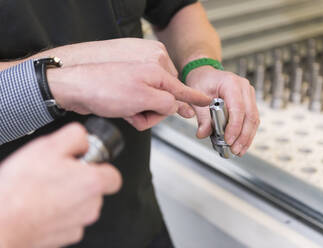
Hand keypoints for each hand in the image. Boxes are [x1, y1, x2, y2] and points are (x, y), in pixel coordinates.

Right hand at [0, 123, 121, 247]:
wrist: (1, 223)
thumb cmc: (22, 189)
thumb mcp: (49, 145)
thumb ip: (75, 136)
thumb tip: (84, 140)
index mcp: (92, 182)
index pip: (113, 175)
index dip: (100, 167)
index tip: (86, 165)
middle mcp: (91, 206)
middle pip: (96, 190)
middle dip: (81, 182)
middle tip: (58, 175)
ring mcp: (78, 224)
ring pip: (81, 206)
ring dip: (68, 198)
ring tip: (45, 191)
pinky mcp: (65, 238)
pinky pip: (68, 221)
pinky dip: (58, 214)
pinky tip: (41, 206)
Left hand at [48, 62, 210, 130]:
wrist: (76, 89)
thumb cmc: (105, 89)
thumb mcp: (143, 99)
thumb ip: (166, 103)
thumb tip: (175, 107)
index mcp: (156, 73)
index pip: (182, 88)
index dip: (195, 98)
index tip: (207, 100)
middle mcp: (149, 77)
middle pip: (167, 102)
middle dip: (156, 113)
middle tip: (141, 114)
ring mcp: (138, 85)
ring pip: (153, 107)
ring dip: (143, 116)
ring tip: (129, 113)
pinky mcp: (128, 92)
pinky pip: (140, 107)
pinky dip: (134, 114)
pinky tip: (124, 113)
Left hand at [186, 66, 259, 155]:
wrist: (205, 74)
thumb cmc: (201, 81)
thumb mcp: (197, 98)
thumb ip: (202, 117)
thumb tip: (203, 133)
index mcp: (231, 83)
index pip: (238, 108)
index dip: (235, 126)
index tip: (228, 140)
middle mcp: (244, 88)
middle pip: (250, 115)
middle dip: (243, 135)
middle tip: (235, 149)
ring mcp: (249, 94)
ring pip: (254, 119)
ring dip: (247, 137)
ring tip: (239, 150)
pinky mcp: (249, 102)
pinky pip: (252, 119)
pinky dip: (247, 133)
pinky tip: (242, 144)